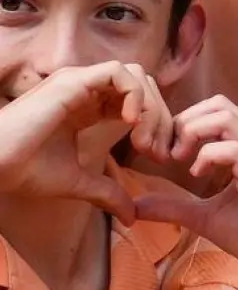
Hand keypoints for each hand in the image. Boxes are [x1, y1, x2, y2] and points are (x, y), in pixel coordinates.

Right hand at [0, 62, 174, 222]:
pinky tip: (129, 124)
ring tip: (142, 141)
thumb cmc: (25, 171)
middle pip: (143, 86)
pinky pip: (118, 72)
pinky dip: (133, 95)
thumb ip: (107, 193)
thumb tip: (131, 217)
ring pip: (135, 75)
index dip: (155, 126)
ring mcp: (79, 82)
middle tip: (156, 151)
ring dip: (149, 107)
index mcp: (88, 108)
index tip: (156, 157)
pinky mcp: (71, 82)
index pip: (137, 102)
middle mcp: (85, 90)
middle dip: (159, 117)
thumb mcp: (78, 183)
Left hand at [131, 96, 237, 289]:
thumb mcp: (204, 216)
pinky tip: (197, 175)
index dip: (185, 123)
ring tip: (181, 162)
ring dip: (192, 134)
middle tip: (169, 155)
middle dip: (184, 124)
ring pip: (224, 118)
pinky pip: (231, 149)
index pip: (217, 109)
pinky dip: (206, 156)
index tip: (167, 153)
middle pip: (218, 105)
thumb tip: (134, 207)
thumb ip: (173, 206)